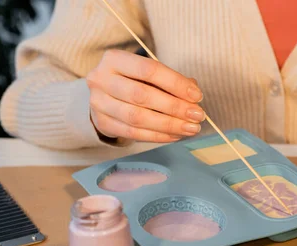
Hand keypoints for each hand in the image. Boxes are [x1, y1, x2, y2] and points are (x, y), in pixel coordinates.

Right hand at [86, 49, 204, 142]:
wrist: (104, 97)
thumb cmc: (133, 81)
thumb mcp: (148, 74)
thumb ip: (170, 81)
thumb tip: (193, 94)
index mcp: (114, 59)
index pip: (148, 69)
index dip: (175, 83)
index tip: (197, 96)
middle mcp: (101, 79)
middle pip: (141, 95)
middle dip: (174, 107)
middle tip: (197, 115)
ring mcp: (99, 103)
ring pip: (137, 117)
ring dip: (169, 124)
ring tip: (190, 128)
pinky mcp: (102, 123)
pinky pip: (134, 133)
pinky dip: (158, 136)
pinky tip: (175, 135)